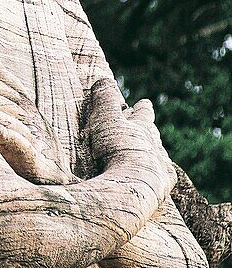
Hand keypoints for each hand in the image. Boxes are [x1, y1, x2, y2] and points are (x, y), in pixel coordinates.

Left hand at [0, 59, 74, 184]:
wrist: (55, 182)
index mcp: (25, 107)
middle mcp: (31, 121)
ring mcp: (35, 142)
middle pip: (5, 103)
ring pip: (12, 124)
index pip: (3, 87)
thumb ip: (5, 86)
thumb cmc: (28, 145)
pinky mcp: (35, 164)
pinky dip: (9, 139)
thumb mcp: (18, 113)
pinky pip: (23, 149)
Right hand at [82, 78, 176, 197]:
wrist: (134, 187)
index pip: (143, 113)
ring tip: (150, 153)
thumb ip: (104, 100)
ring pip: (159, 154)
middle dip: (148, 129)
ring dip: (153, 152)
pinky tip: (157, 177)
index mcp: (142, 127)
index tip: (144, 103)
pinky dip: (158, 173)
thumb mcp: (105, 120)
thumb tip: (104, 80)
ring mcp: (161, 165)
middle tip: (147, 127)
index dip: (142, 108)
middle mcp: (154, 144)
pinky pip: (164, 176)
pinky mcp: (163, 184)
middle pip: (153, 133)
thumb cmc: (117, 151)